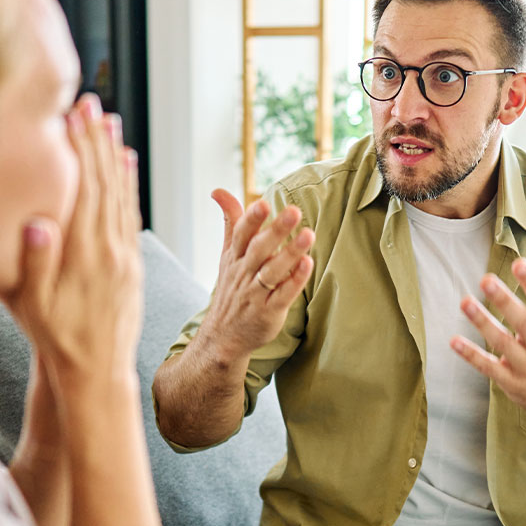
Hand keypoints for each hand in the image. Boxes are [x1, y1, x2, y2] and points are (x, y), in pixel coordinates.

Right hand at [7, 94, 143, 385]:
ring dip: (116, 157)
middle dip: (98, 142)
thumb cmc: (56, 340)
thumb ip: (36, 263)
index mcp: (86, 254)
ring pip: (123, 196)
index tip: (75, 117)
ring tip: (111, 124)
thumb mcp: (34, 306)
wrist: (97, 373)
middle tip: (93, 105)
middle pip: (107, 184)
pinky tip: (126, 167)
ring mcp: (126, 256)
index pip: (86, 190)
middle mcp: (112, 249)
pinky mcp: (132, 264)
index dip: (82, 150)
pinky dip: (128, 186)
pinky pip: (131, 215)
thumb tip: (38, 220)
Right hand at [198, 189, 314, 358]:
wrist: (223, 336)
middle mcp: (243, 274)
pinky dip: (295, 281)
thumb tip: (217, 190)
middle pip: (258, 250)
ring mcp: (256, 294)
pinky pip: (283, 295)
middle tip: (293, 211)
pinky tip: (308, 265)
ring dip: (290, 253)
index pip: (241, 235)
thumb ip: (230, 222)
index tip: (262, 203)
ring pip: (272, 271)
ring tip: (308, 235)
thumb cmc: (232, 288)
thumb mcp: (227, 255)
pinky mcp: (269, 312)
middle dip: (275, 230)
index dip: (251, 219)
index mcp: (234, 257)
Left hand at [450, 254, 525, 430]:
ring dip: (483, 322)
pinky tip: (454, 341)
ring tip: (465, 302)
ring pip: (502, 342)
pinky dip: (471, 355)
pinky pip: (488, 367)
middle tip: (486, 279)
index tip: (519, 263)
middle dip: (505, 300)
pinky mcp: (511, 382)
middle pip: (522, 321)